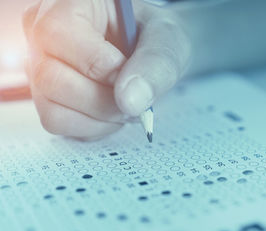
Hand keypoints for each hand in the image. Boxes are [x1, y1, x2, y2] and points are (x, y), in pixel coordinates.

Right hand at [23, 0, 189, 139]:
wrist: (151, 54)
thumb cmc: (154, 37)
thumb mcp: (167, 41)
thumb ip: (156, 64)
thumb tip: (131, 101)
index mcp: (70, 4)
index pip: (59, 33)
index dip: (96, 63)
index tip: (127, 74)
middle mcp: (45, 35)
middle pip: (51, 79)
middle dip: (103, 100)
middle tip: (133, 96)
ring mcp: (41, 68)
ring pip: (53, 109)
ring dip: (100, 117)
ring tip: (125, 104)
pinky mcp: (47, 97)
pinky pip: (59, 123)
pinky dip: (93, 127)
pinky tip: (112, 112)